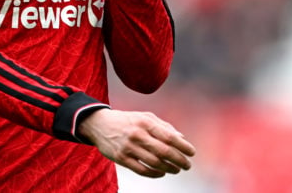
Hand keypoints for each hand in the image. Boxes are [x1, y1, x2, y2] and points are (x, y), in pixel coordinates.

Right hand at [77, 108, 194, 177]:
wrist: (99, 124)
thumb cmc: (127, 121)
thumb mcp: (144, 117)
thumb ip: (163, 126)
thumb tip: (181, 139)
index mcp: (145, 122)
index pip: (169, 137)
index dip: (183, 146)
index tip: (192, 153)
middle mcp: (137, 134)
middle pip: (164, 152)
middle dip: (179, 160)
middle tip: (187, 165)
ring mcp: (128, 147)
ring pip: (155, 163)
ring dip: (169, 169)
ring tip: (176, 170)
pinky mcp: (121, 158)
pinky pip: (142, 170)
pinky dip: (155, 173)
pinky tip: (162, 172)